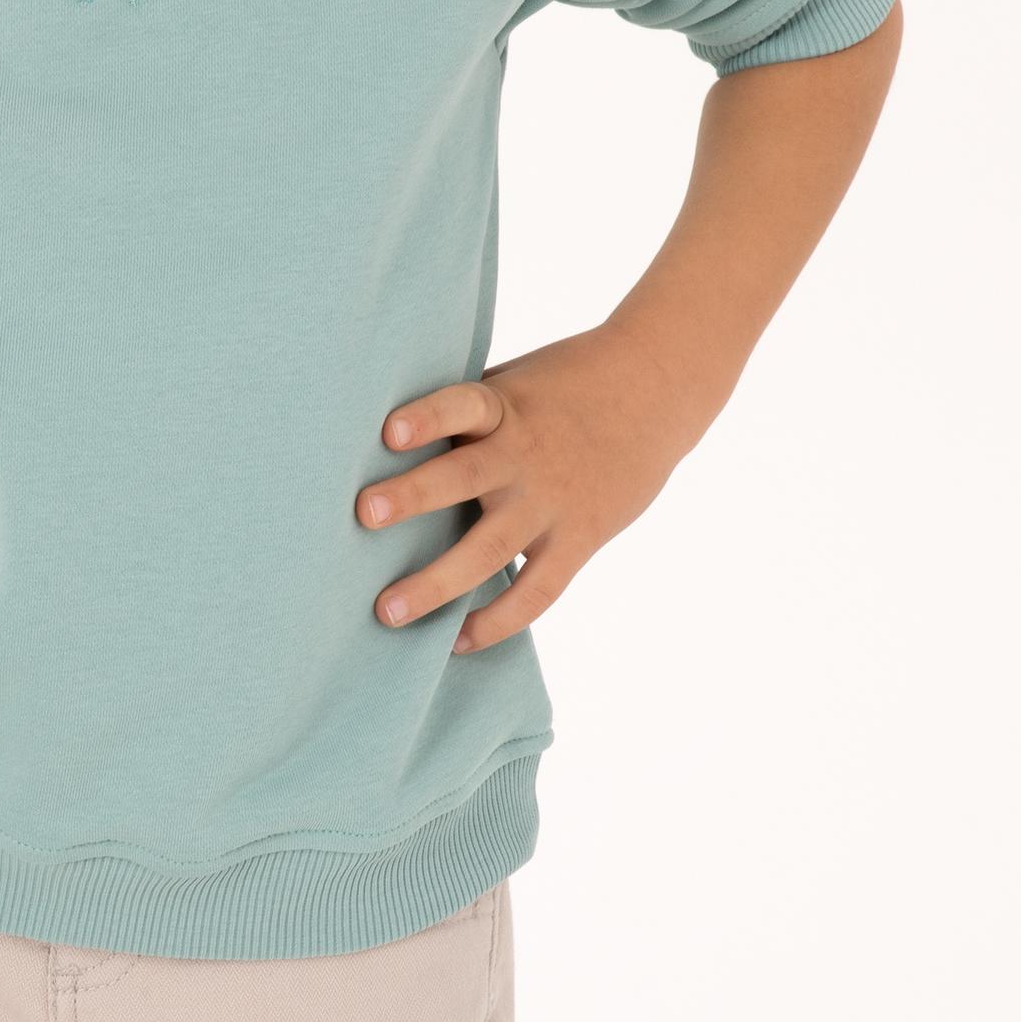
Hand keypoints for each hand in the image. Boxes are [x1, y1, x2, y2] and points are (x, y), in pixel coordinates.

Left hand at [354, 322, 704, 651]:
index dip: (428, 417)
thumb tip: (384, 439)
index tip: (388, 433)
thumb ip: (465, 411)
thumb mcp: (514, 380)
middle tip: (365, 514)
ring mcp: (551, 502)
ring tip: (388, 610)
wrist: (656, 389)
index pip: (462, 406)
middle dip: (413, 496)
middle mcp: (524, 455)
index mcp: (503, 407)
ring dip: (437, 582)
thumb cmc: (564, 383)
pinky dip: (497, 621)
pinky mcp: (579, 538)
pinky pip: (536, 592)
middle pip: (464, 478)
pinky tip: (456, 641)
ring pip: (491, 548)